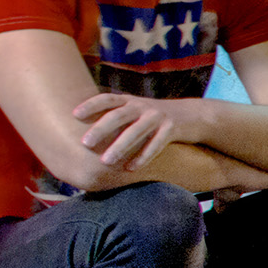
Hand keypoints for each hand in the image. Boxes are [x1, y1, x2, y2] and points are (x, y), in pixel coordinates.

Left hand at [72, 92, 208, 170]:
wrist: (192, 115)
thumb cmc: (154, 117)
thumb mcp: (136, 110)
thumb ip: (116, 115)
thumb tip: (82, 133)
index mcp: (130, 100)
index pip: (107, 99)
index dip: (91, 105)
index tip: (74, 115)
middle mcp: (143, 106)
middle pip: (119, 115)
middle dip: (101, 129)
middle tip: (85, 143)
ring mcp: (158, 117)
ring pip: (136, 131)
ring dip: (120, 147)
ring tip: (106, 161)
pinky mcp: (172, 129)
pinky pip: (156, 144)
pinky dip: (143, 156)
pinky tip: (131, 168)